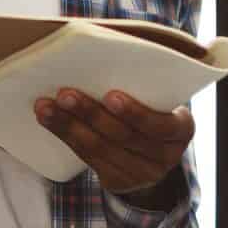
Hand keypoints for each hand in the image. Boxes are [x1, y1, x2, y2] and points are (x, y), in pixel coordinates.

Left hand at [33, 89, 193, 197]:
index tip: (110, 95)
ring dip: (68, 125)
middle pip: (123, 136)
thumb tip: (99, 46)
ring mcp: (142, 173)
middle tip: (65, 94)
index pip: (160, 125)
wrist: (154, 154)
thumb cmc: (153, 110)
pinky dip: (65, 136)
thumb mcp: (159, 99)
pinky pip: (88, 158)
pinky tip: (47, 120)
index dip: (135, 112)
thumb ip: (144, 83)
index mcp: (182, 129)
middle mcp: (166, 156)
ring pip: (100, 149)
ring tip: (45, 106)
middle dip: (91, 114)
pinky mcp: (118, 181)